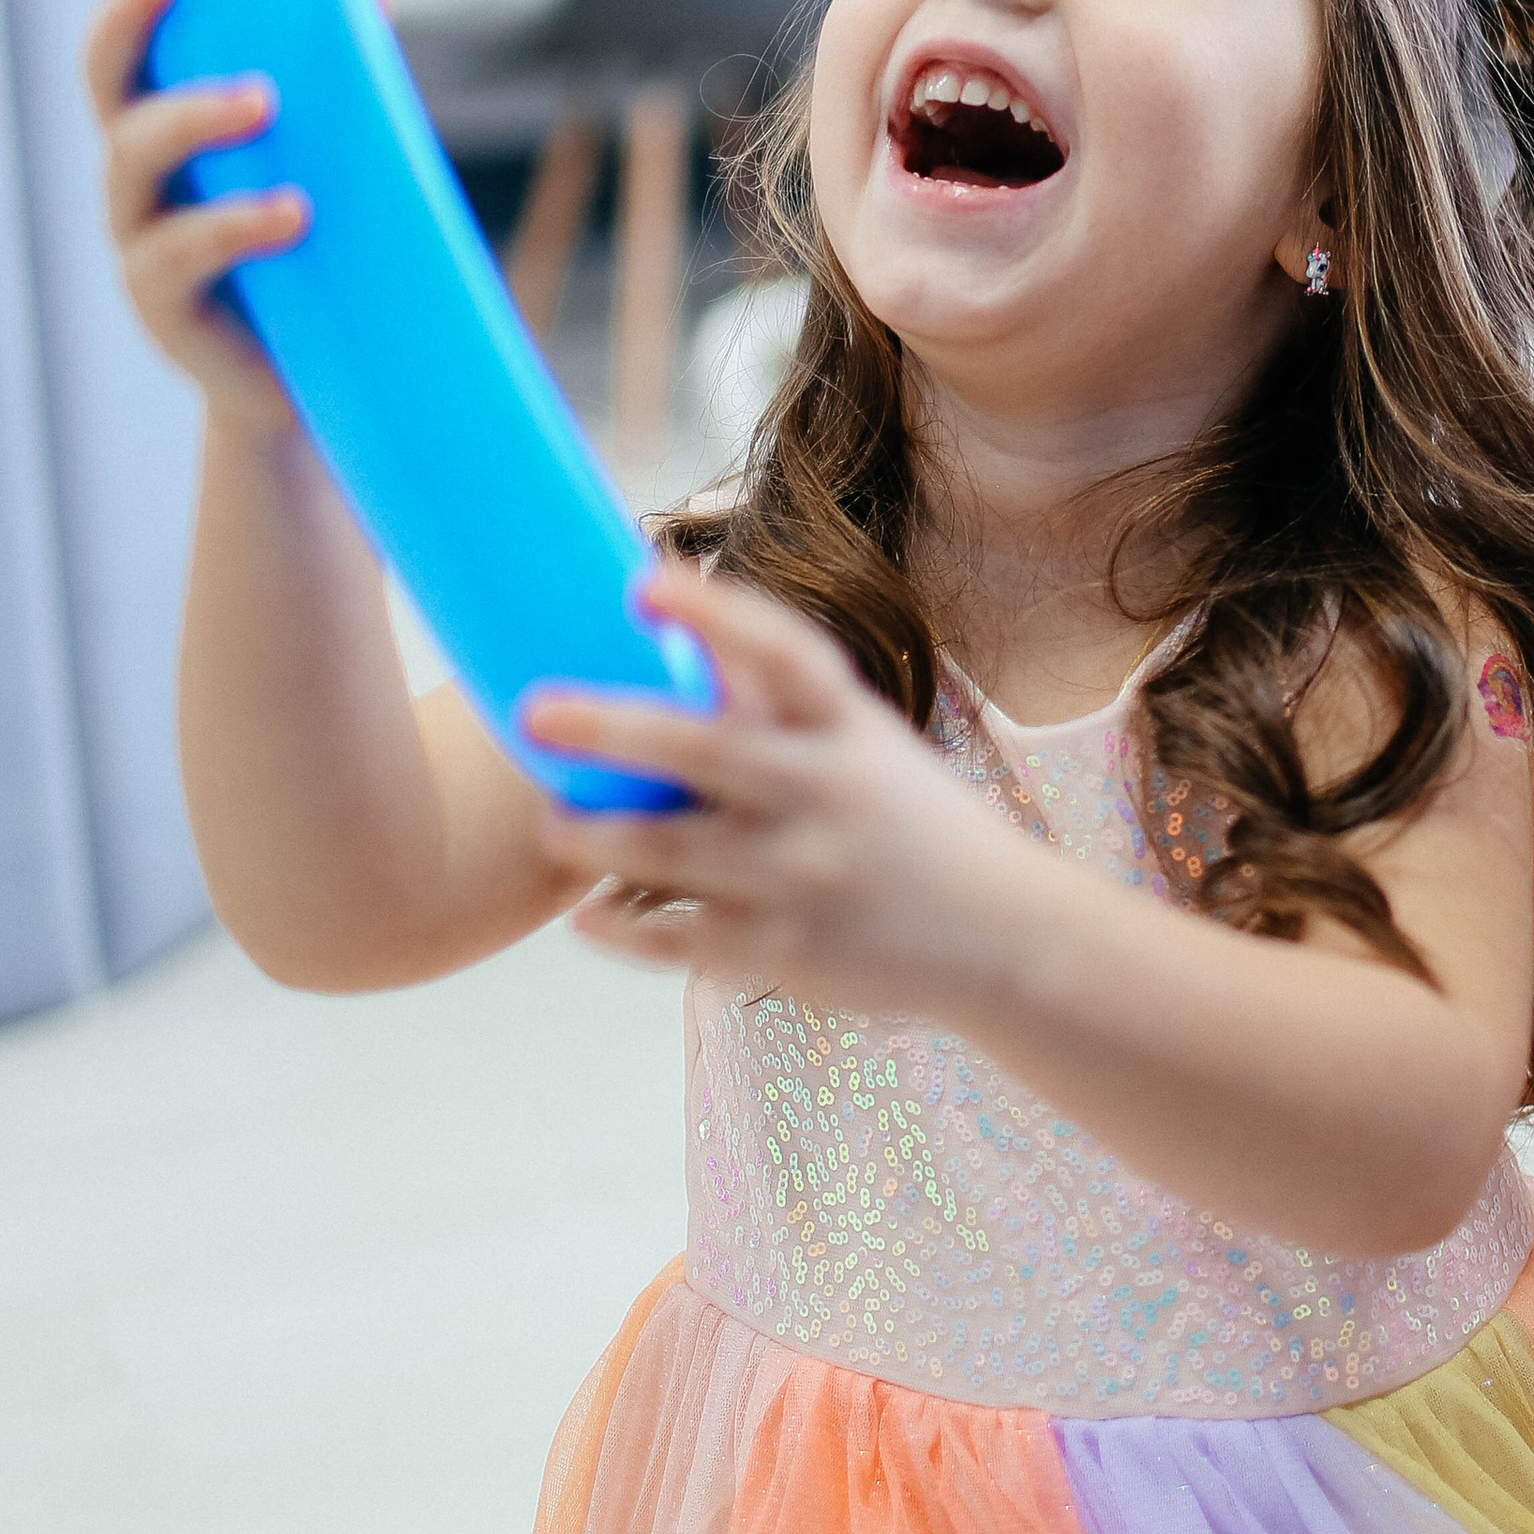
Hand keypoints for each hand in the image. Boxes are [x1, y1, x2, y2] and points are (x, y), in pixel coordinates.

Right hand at [84, 0, 308, 433]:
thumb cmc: (325, 250)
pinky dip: (236, 224)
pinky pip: (179, 253)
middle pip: (106, 75)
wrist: (316, 386)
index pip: (135, 25)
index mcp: (172, 113)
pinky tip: (290, 210)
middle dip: (125, 16)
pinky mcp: (162, 303)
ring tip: (262, 98)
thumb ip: (344, 78)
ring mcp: (139, 232)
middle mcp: (139, 165)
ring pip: (131, 155)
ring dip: (193, 115)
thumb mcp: (338, 154)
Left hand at [525, 566, 1044, 1021]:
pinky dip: (620, 928)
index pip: (781, 651)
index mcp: (849, 729)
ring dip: (589, 834)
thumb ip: (780, 697)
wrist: (1001, 937)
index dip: (712, 611)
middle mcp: (824, 794)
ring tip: (548, 821)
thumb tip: (687, 603)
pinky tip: (584, 914)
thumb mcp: (867, 743)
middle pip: (698, 750)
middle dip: (607, 728)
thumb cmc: (913, 821)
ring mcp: (800, 877)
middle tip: (532, 713)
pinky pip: (675, 941)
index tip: (641, 581)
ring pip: (664, 851)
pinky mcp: (783, 952)